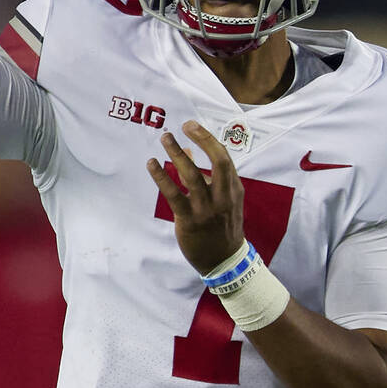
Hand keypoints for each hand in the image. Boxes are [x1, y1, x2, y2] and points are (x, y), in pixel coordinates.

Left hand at [147, 121, 244, 274]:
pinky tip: (152, 164)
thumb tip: (186, 149)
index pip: (224, 158)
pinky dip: (162, 177)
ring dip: (177, 154)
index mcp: (233, 189)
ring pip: (193, 176)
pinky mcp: (190, 220)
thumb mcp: (222, 199)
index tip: (192, 126)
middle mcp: (223, 197)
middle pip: (217, 162)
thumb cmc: (222, 226)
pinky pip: (174, 194)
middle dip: (201, 140)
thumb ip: (206, 175)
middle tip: (183, 126)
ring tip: (165, 139)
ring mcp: (207, 209)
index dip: (208, 139)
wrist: (225, 261)